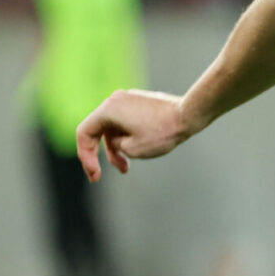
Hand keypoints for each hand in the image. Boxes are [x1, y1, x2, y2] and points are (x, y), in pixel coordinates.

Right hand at [76, 89, 194, 180]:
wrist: (190, 114)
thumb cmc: (163, 132)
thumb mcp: (132, 149)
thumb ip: (115, 147)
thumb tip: (116, 141)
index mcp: (108, 109)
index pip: (84, 133)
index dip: (85, 156)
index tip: (94, 174)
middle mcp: (115, 100)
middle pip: (98, 131)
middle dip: (101, 155)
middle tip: (99, 176)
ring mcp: (128, 99)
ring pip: (113, 128)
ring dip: (116, 148)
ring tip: (125, 168)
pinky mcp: (140, 102)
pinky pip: (125, 122)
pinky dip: (127, 137)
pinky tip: (138, 151)